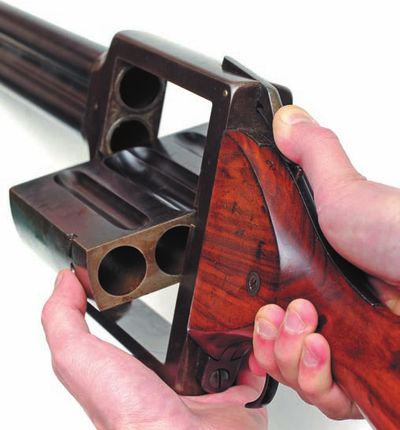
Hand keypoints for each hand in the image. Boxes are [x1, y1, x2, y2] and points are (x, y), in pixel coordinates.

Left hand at [42, 269, 267, 429]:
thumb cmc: (129, 417)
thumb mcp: (78, 359)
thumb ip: (62, 319)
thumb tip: (63, 282)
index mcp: (137, 372)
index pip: (144, 332)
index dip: (148, 306)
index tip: (153, 282)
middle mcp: (172, 383)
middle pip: (186, 337)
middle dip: (194, 313)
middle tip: (199, 288)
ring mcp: (207, 391)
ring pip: (221, 350)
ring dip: (227, 328)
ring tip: (228, 303)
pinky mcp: (237, 399)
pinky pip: (254, 370)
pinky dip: (257, 352)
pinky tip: (252, 334)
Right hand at [250, 105, 399, 419]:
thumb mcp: (345, 192)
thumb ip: (312, 155)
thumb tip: (287, 119)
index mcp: (315, 275)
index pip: (270, 304)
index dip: (257, 315)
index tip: (259, 308)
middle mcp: (330, 312)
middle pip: (279, 343)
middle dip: (270, 339)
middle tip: (286, 315)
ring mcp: (349, 346)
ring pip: (298, 374)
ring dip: (291, 357)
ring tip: (311, 331)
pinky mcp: (367, 376)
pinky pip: (328, 399)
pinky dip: (318, 383)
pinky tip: (327, 355)